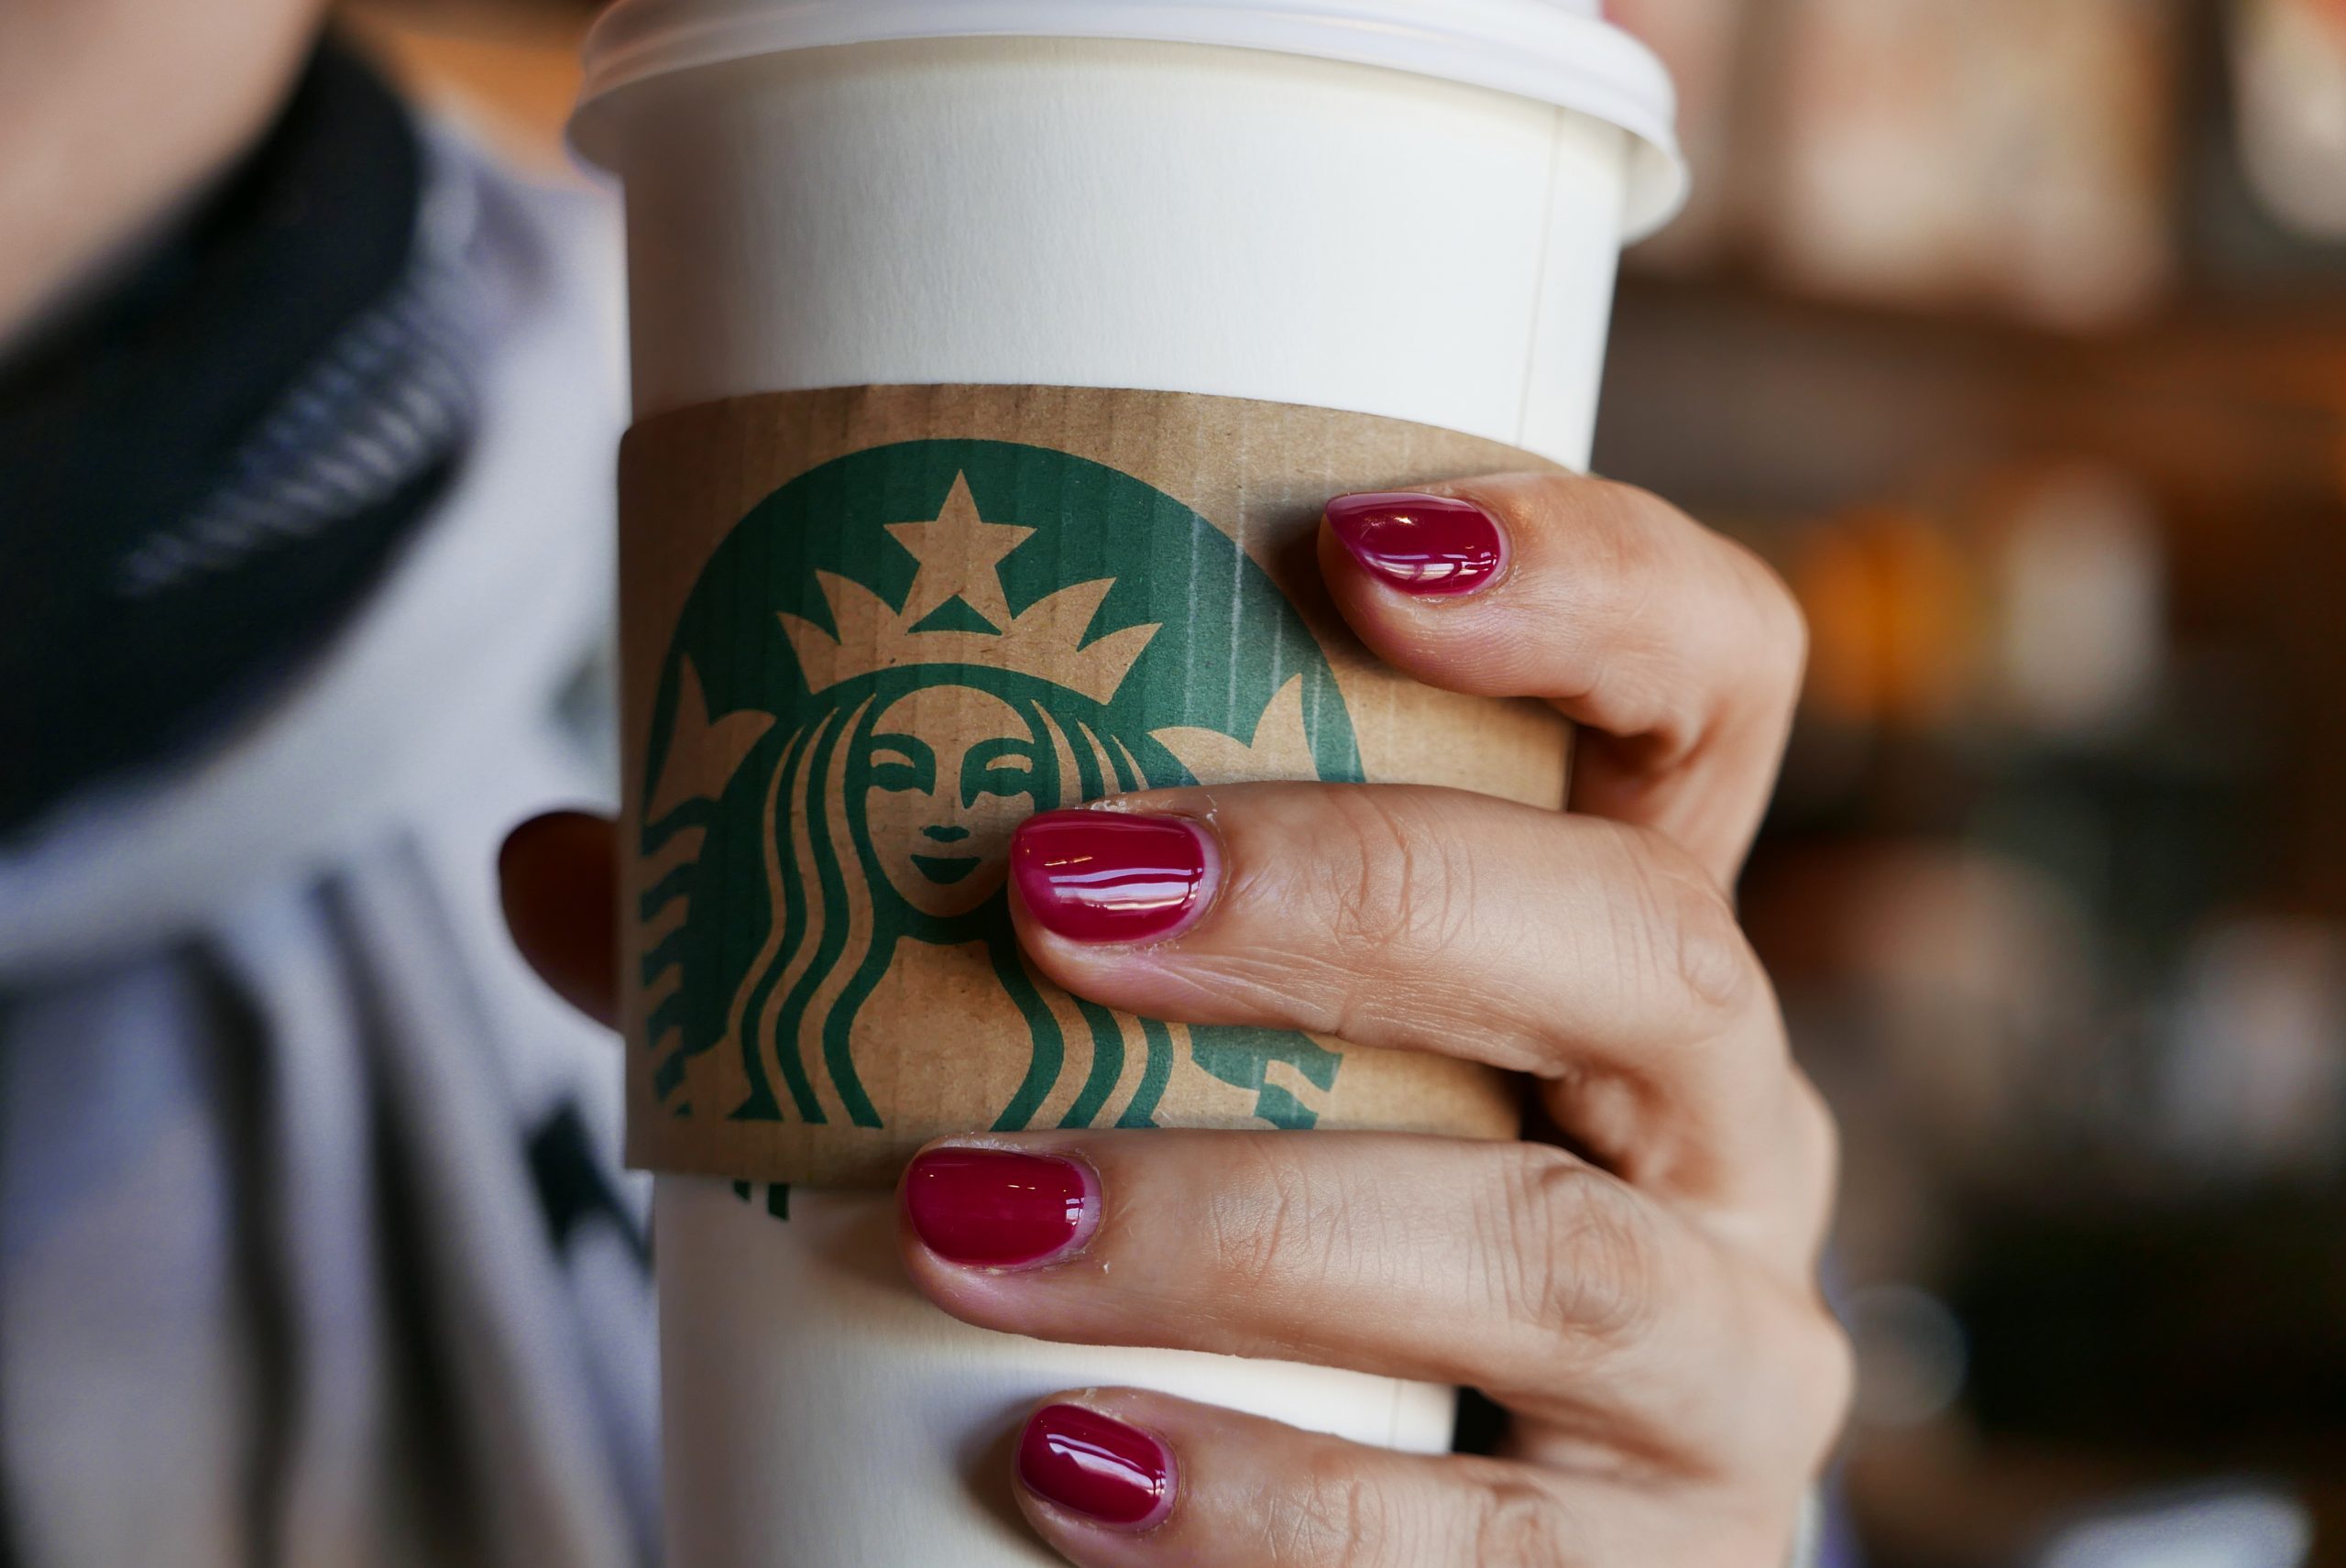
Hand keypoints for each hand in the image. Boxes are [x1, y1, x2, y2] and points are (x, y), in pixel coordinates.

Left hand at [503, 473, 1847, 1566]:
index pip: (1710, 688)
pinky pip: (1501, 1548)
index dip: (1589, 585)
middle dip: (1360, 900)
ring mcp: (1717, 1355)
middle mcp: (1717, 1120)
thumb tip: (574, 859)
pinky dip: (1272, 1508)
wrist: (1352, 1552)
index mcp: (1611, 929)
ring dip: (1250, 1217)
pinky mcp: (1651, 1566)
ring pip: (1563, 1255)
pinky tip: (1057, 1465)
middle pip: (1646, 948)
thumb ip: (870, 961)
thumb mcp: (1139, 1065)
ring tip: (968, 1209)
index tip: (1348, 542)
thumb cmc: (1254, 1240)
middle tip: (1057, 896)